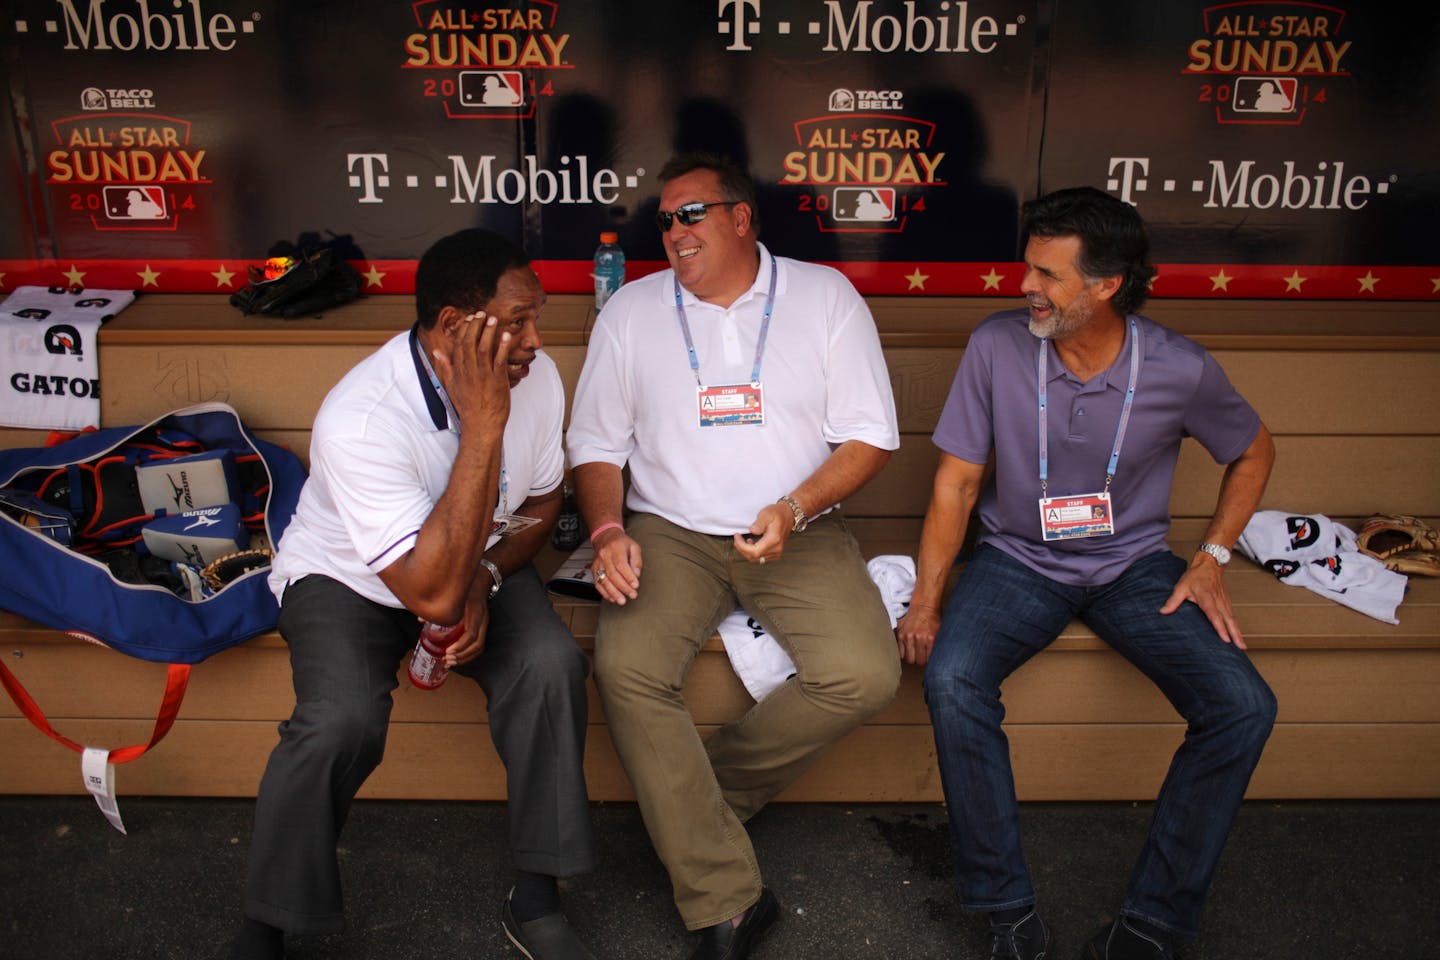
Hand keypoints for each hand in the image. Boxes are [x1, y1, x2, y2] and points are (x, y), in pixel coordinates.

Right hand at [430, 311, 511, 433]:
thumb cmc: (467, 407)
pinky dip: (503, 346)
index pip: (459, 344)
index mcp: (458, 371)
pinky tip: (507, 335)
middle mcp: (469, 371)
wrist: (481, 425)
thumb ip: (445, 367)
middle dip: (476, 325)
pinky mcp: (497, 381)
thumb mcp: (452, 386)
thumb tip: (437, 351)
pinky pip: (500, 360)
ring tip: (494, 319)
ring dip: (489, 332)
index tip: (470, 319)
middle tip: (483, 314)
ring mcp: (483, 376)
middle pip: (470, 342)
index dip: (464, 329)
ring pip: (484, 348)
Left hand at [445, 585, 492, 665]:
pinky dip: (469, 653)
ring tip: (452, 661)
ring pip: (480, 647)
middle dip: (462, 655)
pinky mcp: (483, 626)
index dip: (460, 645)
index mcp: (475, 612)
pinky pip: (479, 644)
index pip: (471, 634)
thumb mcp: (453, 594)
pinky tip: (458, 656)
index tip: (447, 651)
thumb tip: (420, 618)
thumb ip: (437, 606)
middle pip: (477, 644)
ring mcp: (484, 623)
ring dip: (466, 657)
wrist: (482, 578)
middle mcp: (482, 620)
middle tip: (447, 660)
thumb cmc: (466, 586)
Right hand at [591, 527, 642, 604]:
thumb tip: (637, 575)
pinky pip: (597, 583)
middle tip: (632, 595)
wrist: (605, 538)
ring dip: (613, 593)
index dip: (628, 577)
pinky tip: (612, 598)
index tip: (635, 586)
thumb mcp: (634, 547)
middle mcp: (604, 556)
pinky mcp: (594, 570)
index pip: (621, 565)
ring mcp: (598, 564)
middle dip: (623, 587)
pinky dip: (605, 593)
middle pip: (613, 574)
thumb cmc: (621, 543)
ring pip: (604, 580)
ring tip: (622, 601)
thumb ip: (636, 560)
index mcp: (615, 549)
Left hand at [732, 503, 792, 563]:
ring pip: (757, 559)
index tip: (737, 537)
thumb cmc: (777, 513)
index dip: (742, 547)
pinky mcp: (776, 553)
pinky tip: (751, 544)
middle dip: (742, 549)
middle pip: (754, 557)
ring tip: (743, 540)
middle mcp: (776, 548)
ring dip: (747, 551)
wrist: (788, 515)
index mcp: (774, 539)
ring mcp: (777, 552)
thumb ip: (759, 523)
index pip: (754, 551)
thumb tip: (752, 531)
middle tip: (737, 538)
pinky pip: (761, 558)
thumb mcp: (766, 514)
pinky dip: (753, 553)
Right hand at [896, 603, 940, 665]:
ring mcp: (908, 636)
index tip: (929, 659)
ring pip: (909, 659)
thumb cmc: (933, 619)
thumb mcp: (940, 632)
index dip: (929, 661)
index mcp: (931, 638)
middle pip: (918, 661)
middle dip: (921, 660)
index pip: (929, 660)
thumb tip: (937, 659)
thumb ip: (937, 645)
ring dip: (912, 657)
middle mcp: (919, 638)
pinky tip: (908, 650)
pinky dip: (904, 653)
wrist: (923, 606)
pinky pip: (900, 652)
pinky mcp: (900, 634)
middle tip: (922, 656)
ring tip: (915, 653)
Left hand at [1161, 553, 1244, 648]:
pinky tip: (1238, 636)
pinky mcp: (1227, 603)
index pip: (1214, 614)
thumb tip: (1163, 612)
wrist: (1209, 564)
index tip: (1225, 639)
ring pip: (1233, 619)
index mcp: (1207, 597)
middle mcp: (1218, 601)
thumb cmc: (1195, 576)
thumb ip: (1173, 600)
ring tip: (1242, 647)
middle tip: (1240, 647)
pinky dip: (1237, 627)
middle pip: (1228, 620)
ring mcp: (1224, 602)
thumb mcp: (1181, 586)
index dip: (1219, 627)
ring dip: (1238, 633)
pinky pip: (1233, 616)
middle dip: (1234, 634)